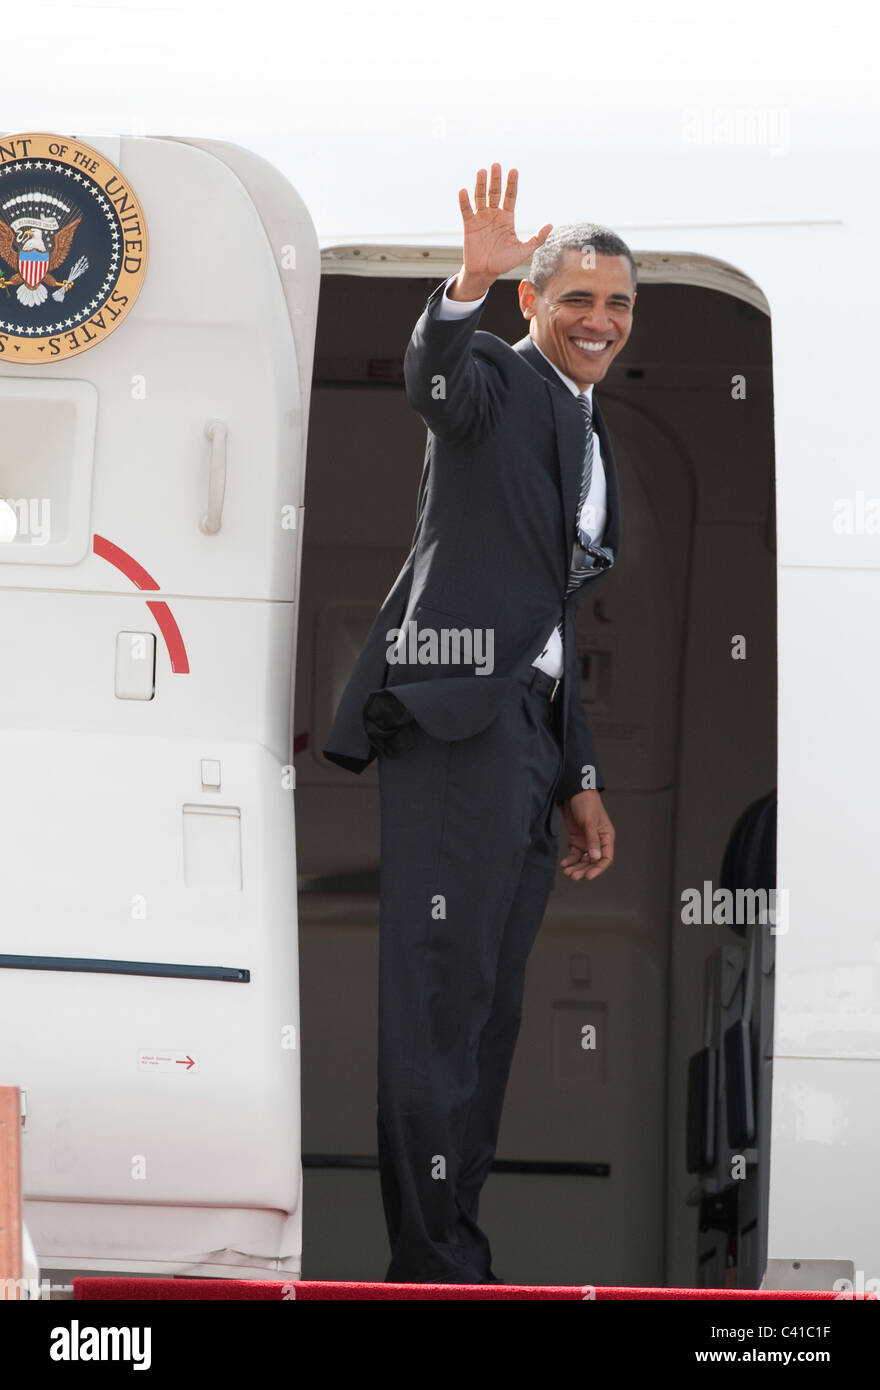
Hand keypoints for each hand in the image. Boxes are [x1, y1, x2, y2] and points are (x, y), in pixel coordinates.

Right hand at [451, 163, 551, 297]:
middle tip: (496, 165)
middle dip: (496, 179)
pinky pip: (466, 211)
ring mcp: (481, 218)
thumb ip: (537, 239)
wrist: (485, 273)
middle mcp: (494, 214)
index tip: (514, 171)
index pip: (510, 196)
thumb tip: (551, 225)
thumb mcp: (523, 251)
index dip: (512, 184)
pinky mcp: (469, 225)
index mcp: (507, 217)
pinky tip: (463, 191)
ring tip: (482, 171)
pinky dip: (464, 201)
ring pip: (480, 197)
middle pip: (495, 192)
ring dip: (481, 185)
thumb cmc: (504, 262)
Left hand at [559, 790, 614, 881]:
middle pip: (593, 862)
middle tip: (573, 876)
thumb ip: (592, 840)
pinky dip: (570, 860)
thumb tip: (595, 858)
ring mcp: (587, 840)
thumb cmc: (586, 803)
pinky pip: (574, 853)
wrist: (573, 791)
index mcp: (606, 837)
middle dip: (583, 870)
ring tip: (567, 872)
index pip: (606, 858)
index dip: (598, 869)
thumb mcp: (589, 821)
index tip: (588, 876)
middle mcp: (598, 841)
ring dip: (576, 867)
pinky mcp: (576, 838)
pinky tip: (564, 864)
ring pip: (583, 859)